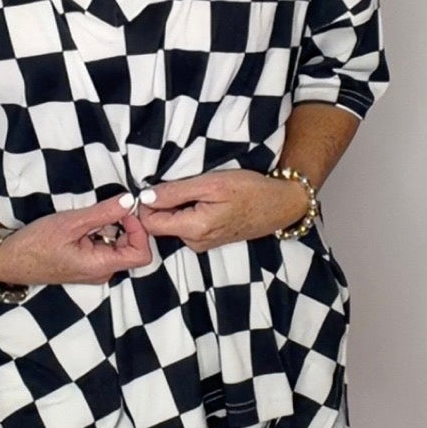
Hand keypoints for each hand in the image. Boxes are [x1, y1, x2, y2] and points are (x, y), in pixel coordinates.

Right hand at [0, 201, 152, 288]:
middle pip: (131, 249)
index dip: (139, 230)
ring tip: (91, 215)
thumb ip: (103, 213)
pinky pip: (104, 249)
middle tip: (110, 207)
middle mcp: (101, 273)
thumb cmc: (36, 244)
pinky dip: (100, 234)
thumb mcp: (71, 222)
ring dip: (111, 228)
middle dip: (126, 226)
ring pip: (117, 247)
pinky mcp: (85, 266)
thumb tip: (129, 201)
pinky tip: (83, 224)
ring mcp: (93, 271)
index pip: (141, 254)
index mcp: (100, 266)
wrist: (9, 260)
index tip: (124, 211)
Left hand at [137, 169, 307, 252]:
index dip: (146, 204)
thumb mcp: (211, 183)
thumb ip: (176, 192)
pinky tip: (206, 199)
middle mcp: (195, 242)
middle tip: (180, 183)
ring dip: (177, 206)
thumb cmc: (250, 190)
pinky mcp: (209, 240)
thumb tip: (145, 197)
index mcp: (194, 230)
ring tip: (198, 190)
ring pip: (174, 224)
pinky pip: (187, 225)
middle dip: (162, 203)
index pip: (150, 224)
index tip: (153, 185)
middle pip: (160, 225)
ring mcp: (203, 244)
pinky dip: (189, 211)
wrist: (281, 205)